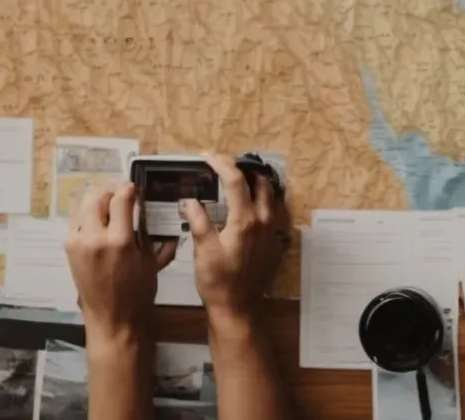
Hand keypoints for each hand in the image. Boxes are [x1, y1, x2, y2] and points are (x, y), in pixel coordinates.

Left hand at [65, 182, 175, 343]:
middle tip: (122, 195)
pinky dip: (87, 213)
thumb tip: (144, 207)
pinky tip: (97, 219)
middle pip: (98, 195)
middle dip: (111, 190)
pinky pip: (76, 219)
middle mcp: (95, 237)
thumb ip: (147, 231)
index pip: (121, 197)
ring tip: (109, 205)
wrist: (111, 318)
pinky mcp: (69, 247)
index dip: (129, 188)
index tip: (135, 189)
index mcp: (120, 240)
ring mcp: (78, 242)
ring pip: (83, 204)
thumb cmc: (137, 293)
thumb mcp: (150, 260)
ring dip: (98, 199)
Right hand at [183, 154, 289, 333]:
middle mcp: (264, 223)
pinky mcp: (273, 243)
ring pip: (270, 196)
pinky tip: (247, 207)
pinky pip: (272, 213)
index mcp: (245, 221)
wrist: (238, 308)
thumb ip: (199, 222)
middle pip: (259, 182)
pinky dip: (261, 202)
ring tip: (237, 180)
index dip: (221, 163)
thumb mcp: (203, 251)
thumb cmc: (219, 283)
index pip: (235, 181)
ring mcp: (272, 233)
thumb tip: (191, 201)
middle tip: (224, 165)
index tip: (208, 156)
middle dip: (243, 169)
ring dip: (255, 183)